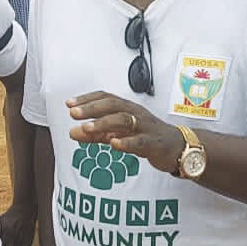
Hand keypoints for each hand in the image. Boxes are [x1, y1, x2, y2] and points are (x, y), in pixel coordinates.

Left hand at [67, 91, 183, 173]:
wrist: (176, 147)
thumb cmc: (146, 135)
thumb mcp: (118, 133)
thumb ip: (95, 134)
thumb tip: (72, 132)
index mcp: (127, 108)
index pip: (105, 98)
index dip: (87, 99)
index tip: (69, 104)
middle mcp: (135, 113)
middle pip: (113, 105)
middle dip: (92, 108)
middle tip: (73, 113)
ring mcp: (145, 127)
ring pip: (124, 120)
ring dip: (104, 123)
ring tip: (87, 127)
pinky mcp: (154, 143)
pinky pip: (140, 141)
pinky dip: (126, 142)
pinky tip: (113, 144)